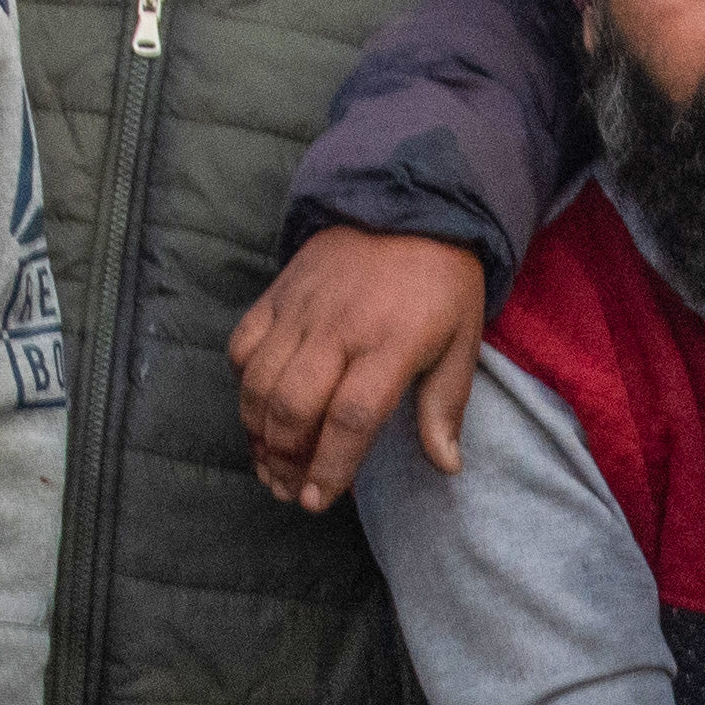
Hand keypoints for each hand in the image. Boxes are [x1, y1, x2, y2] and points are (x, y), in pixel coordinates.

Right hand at [237, 229, 494, 511]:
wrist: (408, 204)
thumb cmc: (440, 282)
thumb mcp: (462, 341)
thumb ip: (446, 405)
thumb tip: (446, 465)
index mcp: (390, 343)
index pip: (351, 418)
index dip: (330, 466)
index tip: (318, 500)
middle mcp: (339, 329)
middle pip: (292, 406)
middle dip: (285, 458)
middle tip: (292, 487)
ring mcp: (301, 310)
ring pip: (258, 383)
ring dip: (257, 432)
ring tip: (270, 463)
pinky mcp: (277, 294)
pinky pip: (242, 346)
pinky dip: (242, 384)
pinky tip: (259, 407)